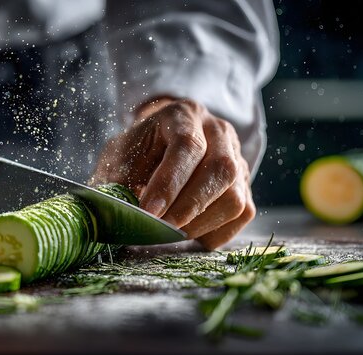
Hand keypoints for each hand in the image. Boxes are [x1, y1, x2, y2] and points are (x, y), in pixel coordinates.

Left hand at [91, 98, 254, 248]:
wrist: (155, 148)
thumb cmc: (136, 154)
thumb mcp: (118, 159)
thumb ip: (119, 183)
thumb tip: (130, 215)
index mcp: (183, 115)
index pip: (187, 145)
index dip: (169, 183)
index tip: (149, 211)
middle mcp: (218, 131)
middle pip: (221, 170)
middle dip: (189, 207)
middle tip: (161, 227)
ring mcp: (237, 158)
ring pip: (235, 197)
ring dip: (200, 223)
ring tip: (171, 230)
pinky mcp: (244, 185)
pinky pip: (242, 215)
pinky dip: (214, 232)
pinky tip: (188, 230)